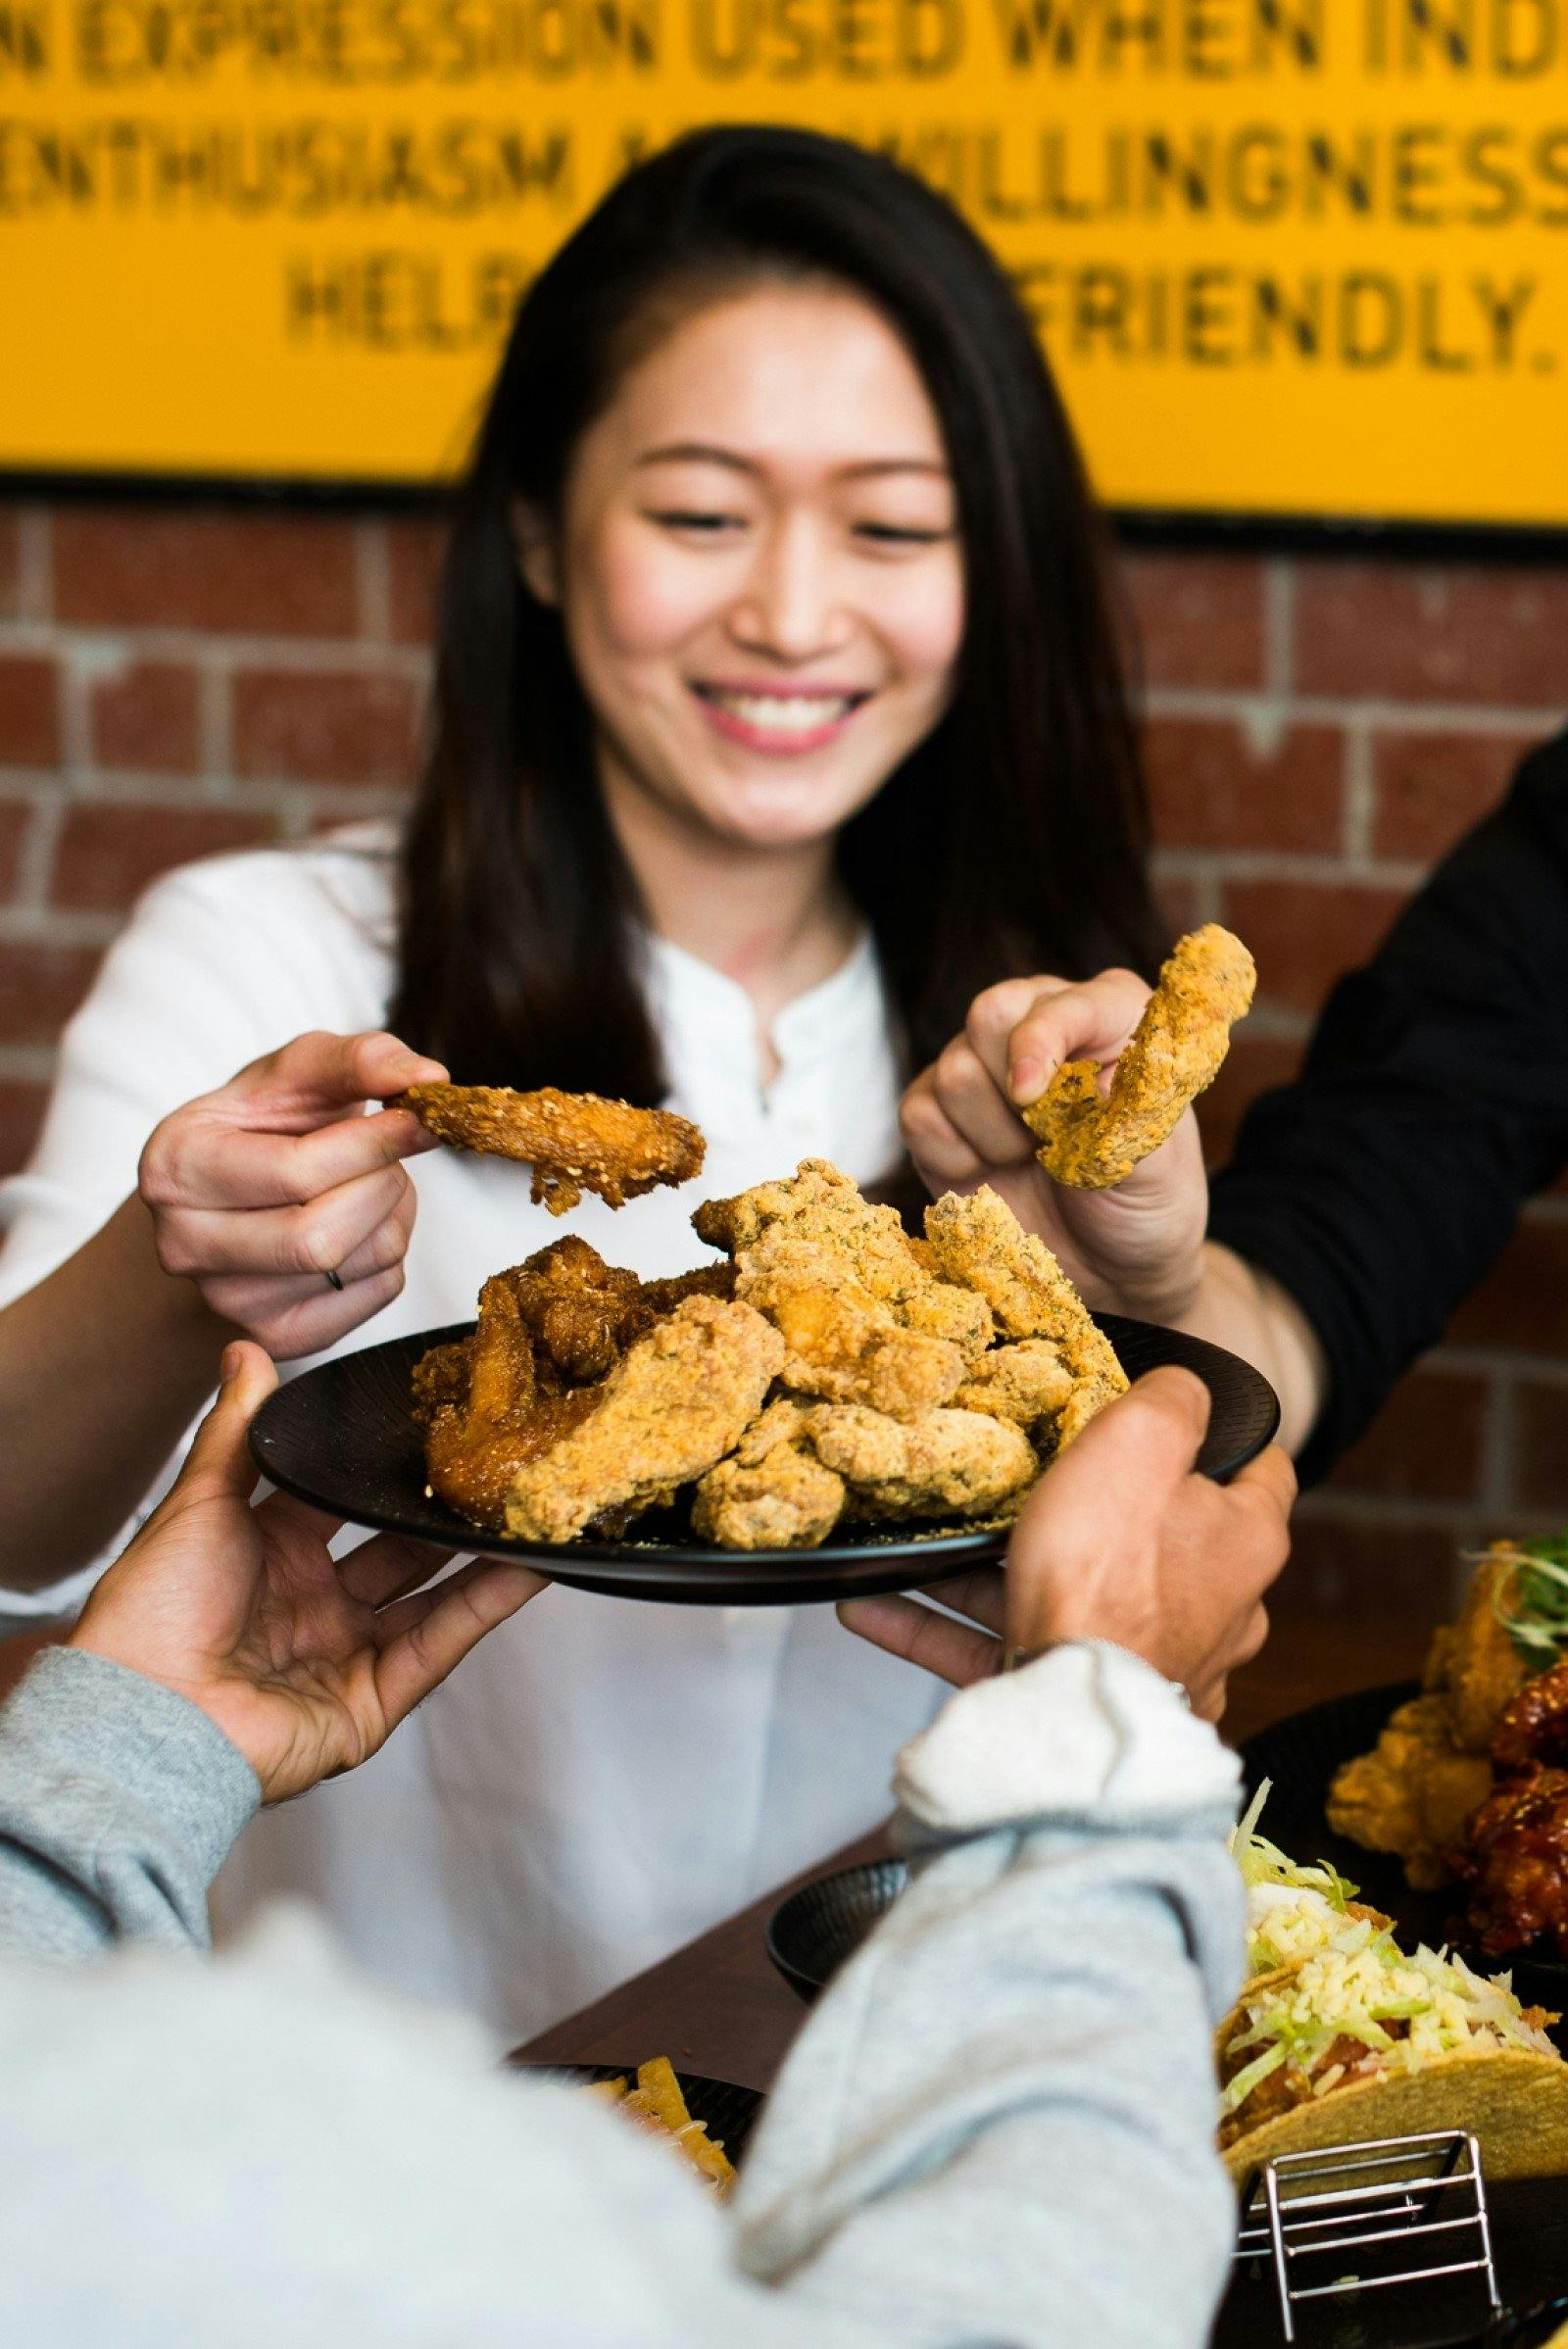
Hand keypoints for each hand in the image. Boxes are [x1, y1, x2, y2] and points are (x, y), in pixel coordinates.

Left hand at [70, 1343, 544, 1801]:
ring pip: (431, 1598)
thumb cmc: (154, 1611)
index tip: (431, 1427)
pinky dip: (486, 1607)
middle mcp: (311, 1607)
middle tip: (493, 1464)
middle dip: (442, 1512)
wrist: (146, 1713)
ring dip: (481, 1557)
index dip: (384, 1469)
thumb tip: (246, 1351)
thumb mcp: (199, 1500)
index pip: (341, 1503)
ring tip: (527, 1509)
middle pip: (396, 1551)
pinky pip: (438, 1647)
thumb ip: (237, 1428)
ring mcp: (344, 1655)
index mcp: (268, 1557)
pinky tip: (526, 1566)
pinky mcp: (370, 1703)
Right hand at [139, 1030, 447, 1360]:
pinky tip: (364, 1223)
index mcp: (175, 1167)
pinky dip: (393, 1252)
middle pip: (321, 1236)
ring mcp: (228, 1302)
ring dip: (395, 1212)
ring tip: (371, 1182)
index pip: (295, 1171)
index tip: (420, 1116)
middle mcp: (184, 1245)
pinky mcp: (279, 1336)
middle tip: (388, 1153)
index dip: (374, 1143)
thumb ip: (359, 1060)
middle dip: (381, 1184)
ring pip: (360, 1264)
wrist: (236, 1194)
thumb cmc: (267, 1124)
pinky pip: (378, 1295)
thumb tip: (428, 1079)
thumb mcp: (298, 1073)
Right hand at [839, 1367, 1293, 1721]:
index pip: (1262, 1474)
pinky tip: (872, 1607)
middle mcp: (1217, 1612)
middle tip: (1041, 1483)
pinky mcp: (1089, 1707)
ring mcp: (1154, 1667)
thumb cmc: (1107, 1573)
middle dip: (1097, 1515)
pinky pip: (1009, 1655)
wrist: (1069, 1720)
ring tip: (927, 1547)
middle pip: (1158, 1539)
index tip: (1174, 1420)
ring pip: (1071, 1600)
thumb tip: (1189, 1387)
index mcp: (1243, 1542)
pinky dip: (944, 1631)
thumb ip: (1173, 1401)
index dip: (1225, 1438)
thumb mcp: (1140, 1444)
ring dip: (997, 1577)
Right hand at [899, 971, 1207, 1318]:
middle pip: (989, 1014)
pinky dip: (954, 1158)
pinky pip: (918, 1115)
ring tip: (1031, 1161)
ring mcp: (985, 1063)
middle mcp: (1041, 1023)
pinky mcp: (938, 1109)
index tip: (1030, 1097)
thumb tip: (1092, 1084)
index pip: (1057, 1004)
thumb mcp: (1159, 1167)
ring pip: (953, 1071)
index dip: (1038, 1044)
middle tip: (1048, 1141)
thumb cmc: (1144, 1202)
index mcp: (1110, 1015)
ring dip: (993, 1136)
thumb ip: (1129, 1120)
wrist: (1106, 1267)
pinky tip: (992, 1173)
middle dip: (1013, 1093)